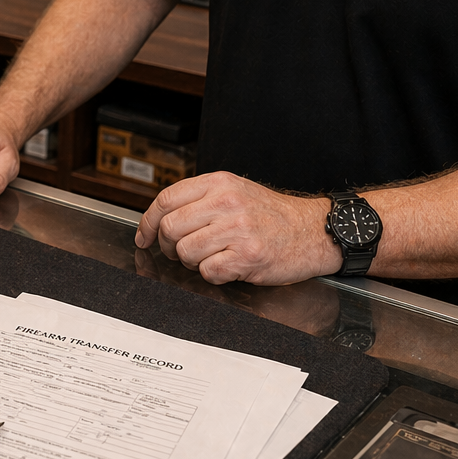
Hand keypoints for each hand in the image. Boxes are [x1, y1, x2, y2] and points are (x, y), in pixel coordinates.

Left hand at [134, 172, 341, 285]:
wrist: (314, 230)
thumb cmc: (272, 215)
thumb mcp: (235, 191)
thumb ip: (200, 199)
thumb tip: (160, 218)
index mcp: (218, 183)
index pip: (166, 200)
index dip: (148, 222)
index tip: (144, 237)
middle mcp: (226, 203)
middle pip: (170, 228)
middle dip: (168, 246)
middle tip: (180, 252)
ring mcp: (237, 229)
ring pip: (186, 252)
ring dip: (192, 262)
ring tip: (210, 257)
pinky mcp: (248, 256)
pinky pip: (208, 271)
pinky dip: (212, 274)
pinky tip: (227, 267)